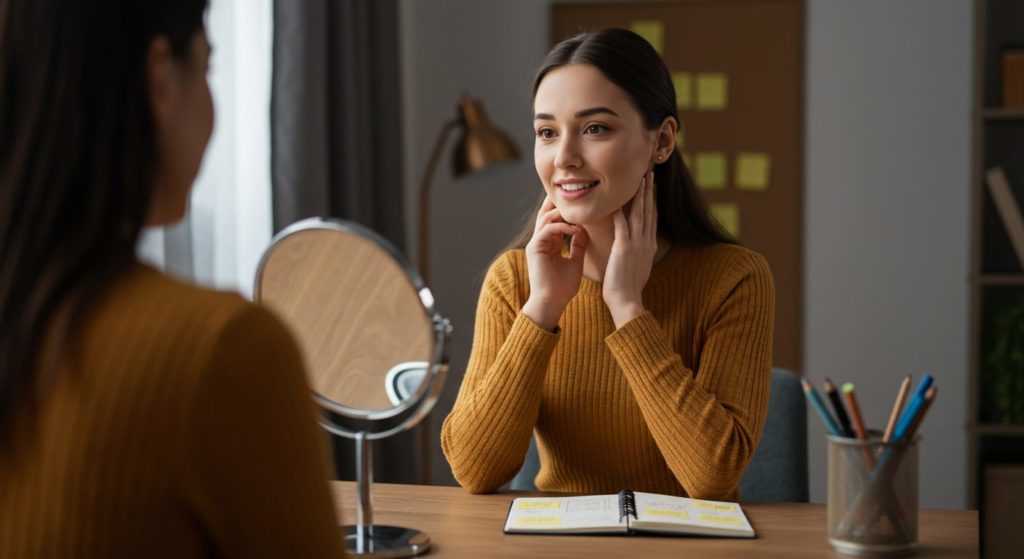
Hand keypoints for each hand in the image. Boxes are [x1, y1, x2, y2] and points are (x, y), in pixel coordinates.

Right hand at [522, 196, 588, 330]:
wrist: (552, 303)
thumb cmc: (563, 288)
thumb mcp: (575, 262)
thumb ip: (579, 245)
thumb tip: (584, 230)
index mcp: (548, 244)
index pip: (555, 220)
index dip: (566, 211)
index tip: (582, 205)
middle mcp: (540, 241)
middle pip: (546, 213)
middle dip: (558, 203)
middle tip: (575, 194)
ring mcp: (535, 244)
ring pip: (545, 217)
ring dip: (562, 214)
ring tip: (579, 213)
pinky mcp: (534, 248)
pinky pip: (547, 229)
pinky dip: (562, 227)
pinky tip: (576, 229)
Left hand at [604, 171, 656, 327]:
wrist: (627, 301)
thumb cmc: (628, 289)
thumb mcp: (638, 268)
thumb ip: (638, 255)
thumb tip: (637, 250)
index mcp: (649, 246)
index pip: (652, 218)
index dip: (652, 201)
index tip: (653, 187)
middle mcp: (646, 242)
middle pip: (649, 211)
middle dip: (649, 192)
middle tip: (650, 174)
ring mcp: (636, 244)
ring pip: (639, 214)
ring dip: (640, 195)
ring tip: (641, 180)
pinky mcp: (624, 247)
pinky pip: (622, 225)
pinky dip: (620, 211)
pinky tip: (618, 200)